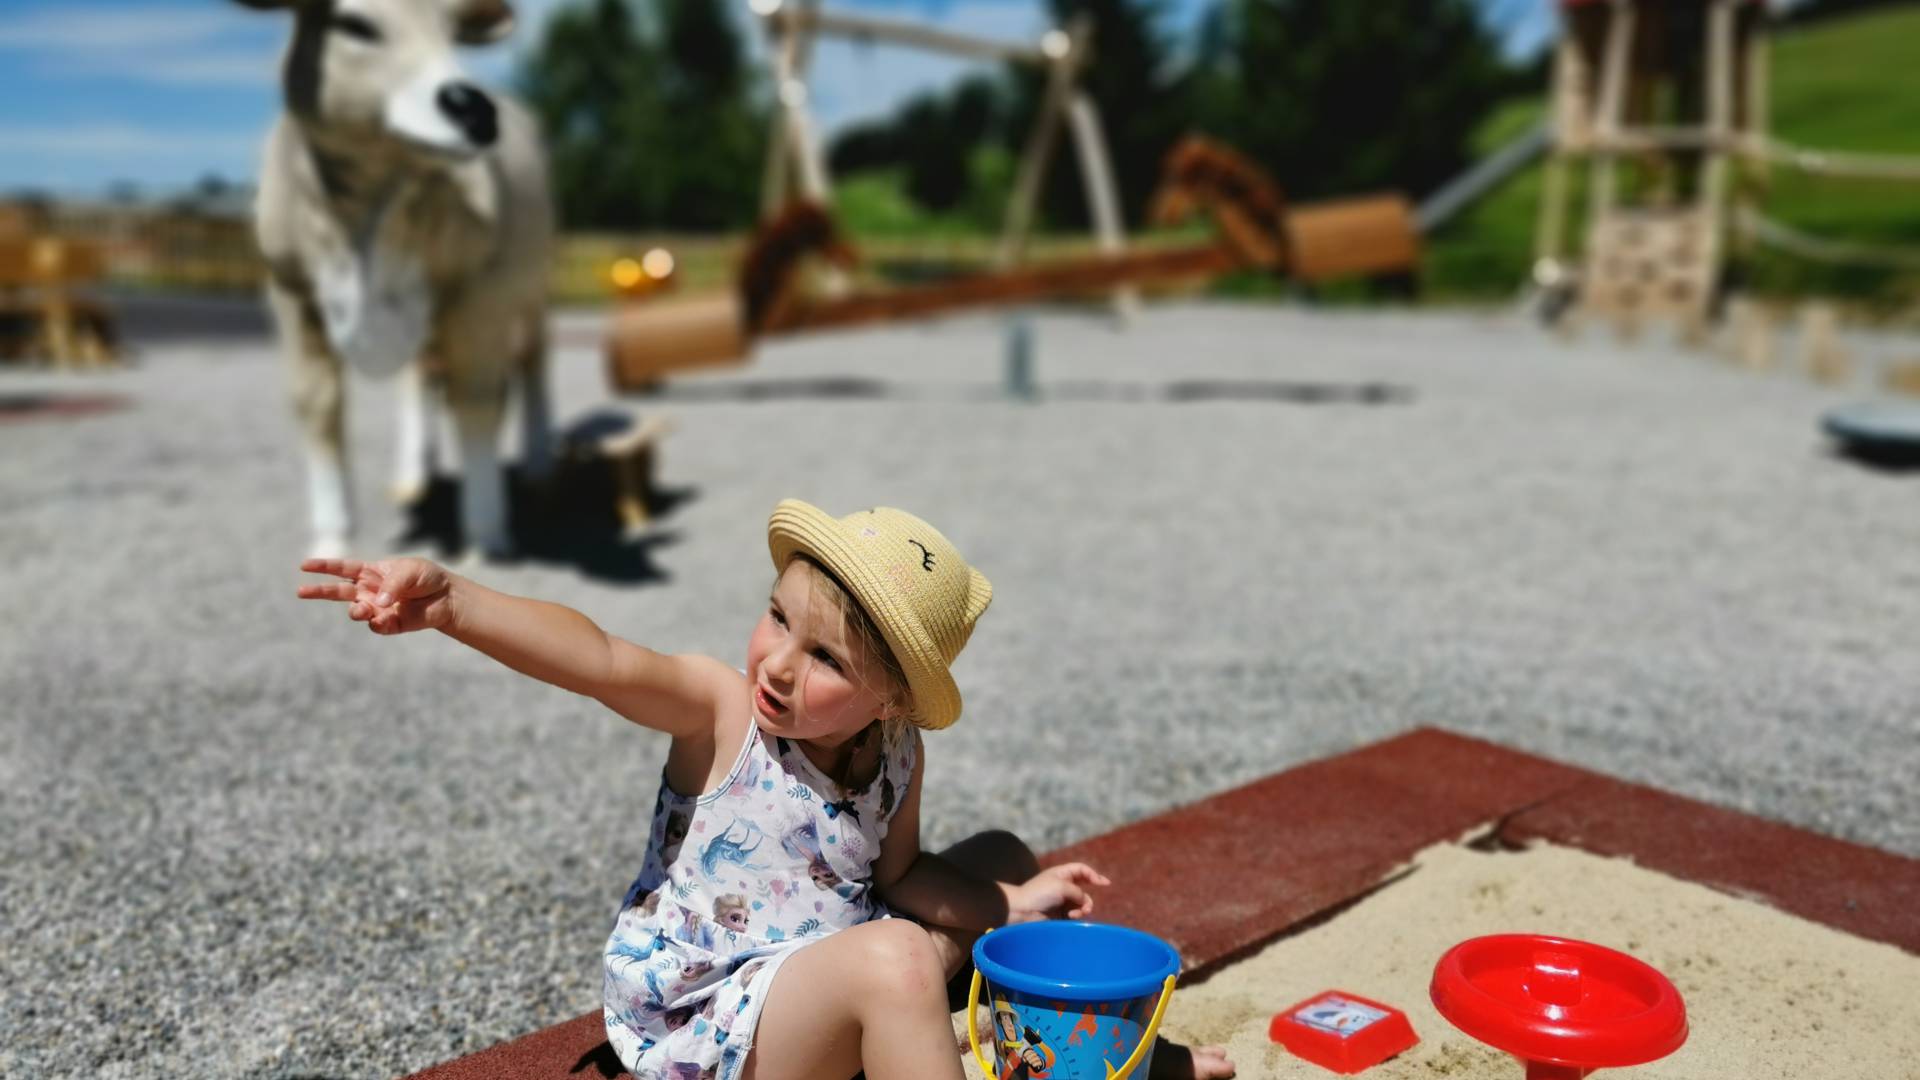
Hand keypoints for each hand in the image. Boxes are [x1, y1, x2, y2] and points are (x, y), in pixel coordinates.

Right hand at [297, 557, 454, 634]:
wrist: (447, 598)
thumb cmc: (427, 578)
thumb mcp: (410, 571)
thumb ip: (392, 585)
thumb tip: (376, 604)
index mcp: (372, 572)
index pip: (343, 568)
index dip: (324, 566)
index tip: (304, 565)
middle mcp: (370, 591)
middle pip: (338, 591)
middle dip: (318, 591)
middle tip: (300, 591)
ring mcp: (377, 608)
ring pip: (355, 611)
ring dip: (355, 610)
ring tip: (363, 610)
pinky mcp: (389, 624)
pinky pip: (375, 626)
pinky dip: (376, 623)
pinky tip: (382, 619)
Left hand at [1007, 863, 1110, 922]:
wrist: (1022, 910)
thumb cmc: (1039, 893)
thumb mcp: (1061, 885)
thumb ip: (1078, 891)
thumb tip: (1085, 901)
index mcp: (1062, 874)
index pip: (1082, 870)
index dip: (1094, 875)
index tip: (1105, 884)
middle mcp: (1063, 886)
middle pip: (1084, 890)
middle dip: (1087, 899)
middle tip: (1086, 907)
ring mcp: (1062, 901)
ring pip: (1081, 904)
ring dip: (1082, 909)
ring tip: (1076, 914)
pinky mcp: (1060, 914)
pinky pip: (1075, 914)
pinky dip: (1076, 916)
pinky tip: (1070, 918)